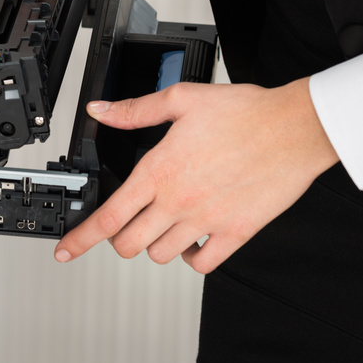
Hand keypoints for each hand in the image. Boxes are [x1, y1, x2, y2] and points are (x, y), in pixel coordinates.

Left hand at [54, 79, 338, 273]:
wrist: (295, 127)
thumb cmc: (245, 112)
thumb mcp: (180, 99)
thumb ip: (134, 110)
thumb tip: (100, 110)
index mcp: (159, 170)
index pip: (109, 216)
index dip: (81, 238)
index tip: (66, 250)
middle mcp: (178, 201)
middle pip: (128, 244)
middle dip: (117, 238)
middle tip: (123, 226)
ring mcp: (207, 221)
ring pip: (160, 256)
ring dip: (152, 246)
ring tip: (159, 227)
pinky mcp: (236, 232)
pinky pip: (203, 263)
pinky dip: (191, 258)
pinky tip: (191, 241)